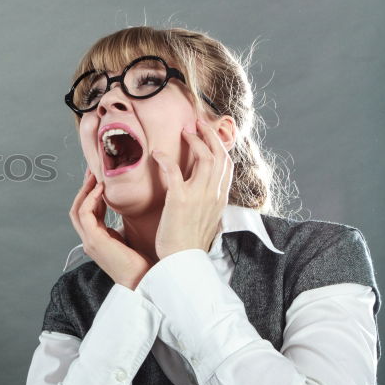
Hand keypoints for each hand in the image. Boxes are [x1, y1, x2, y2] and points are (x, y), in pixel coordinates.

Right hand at [69, 169, 153, 289]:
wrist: (146, 282)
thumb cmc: (143, 263)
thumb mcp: (131, 239)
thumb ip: (123, 225)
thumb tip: (130, 208)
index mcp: (98, 240)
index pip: (87, 213)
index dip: (90, 194)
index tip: (99, 178)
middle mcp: (90, 240)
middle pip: (77, 209)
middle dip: (83, 189)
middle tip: (93, 171)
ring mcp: (90, 242)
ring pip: (77, 210)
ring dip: (85, 191)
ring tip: (95, 176)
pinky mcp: (95, 241)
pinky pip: (85, 215)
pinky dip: (90, 199)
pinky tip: (101, 189)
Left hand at [150, 118, 233, 258]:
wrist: (182, 261)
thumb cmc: (188, 242)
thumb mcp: (205, 219)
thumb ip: (206, 201)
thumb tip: (201, 190)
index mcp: (220, 199)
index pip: (227, 165)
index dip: (220, 145)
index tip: (209, 134)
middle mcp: (214, 194)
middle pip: (219, 155)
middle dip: (209, 135)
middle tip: (196, 123)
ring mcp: (199, 196)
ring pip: (204, 158)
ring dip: (194, 140)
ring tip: (183, 131)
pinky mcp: (180, 200)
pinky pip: (174, 171)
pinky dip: (166, 158)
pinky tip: (156, 153)